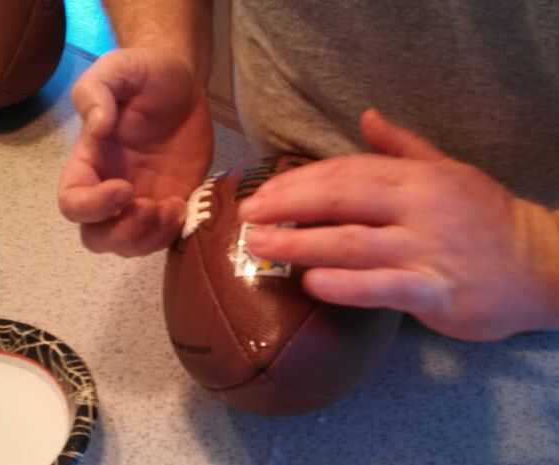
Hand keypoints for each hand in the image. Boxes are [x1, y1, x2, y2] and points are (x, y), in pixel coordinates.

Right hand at [58, 48, 212, 255]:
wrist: (184, 84)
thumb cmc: (146, 74)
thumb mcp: (117, 70)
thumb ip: (95, 93)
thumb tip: (97, 128)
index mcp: (89, 162)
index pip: (72, 203)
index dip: (94, 206)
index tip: (125, 187)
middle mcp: (110, 189)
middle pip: (97, 237)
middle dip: (122, 233)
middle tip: (149, 207)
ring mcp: (142, 201)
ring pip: (129, 245)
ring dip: (149, 237)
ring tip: (172, 208)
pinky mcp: (171, 204)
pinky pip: (163, 238)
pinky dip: (171, 235)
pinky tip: (183, 208)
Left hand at [238, 109, 558, 340]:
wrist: (539, 264)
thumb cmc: (483, 217)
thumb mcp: (447, 170)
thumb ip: (402, 147)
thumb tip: (366, 116)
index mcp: (416, 178)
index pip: (345, 171)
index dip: (298, 181)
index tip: (261, 193)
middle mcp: (418, 209)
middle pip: (340, 199)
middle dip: (287, 206)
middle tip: (247, 218)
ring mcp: (426, 251)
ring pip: (352, 244)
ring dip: (300, 244)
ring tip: (260, 247)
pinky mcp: (435, 293)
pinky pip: (381, 288)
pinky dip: (344, 285)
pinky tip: (311, 284)